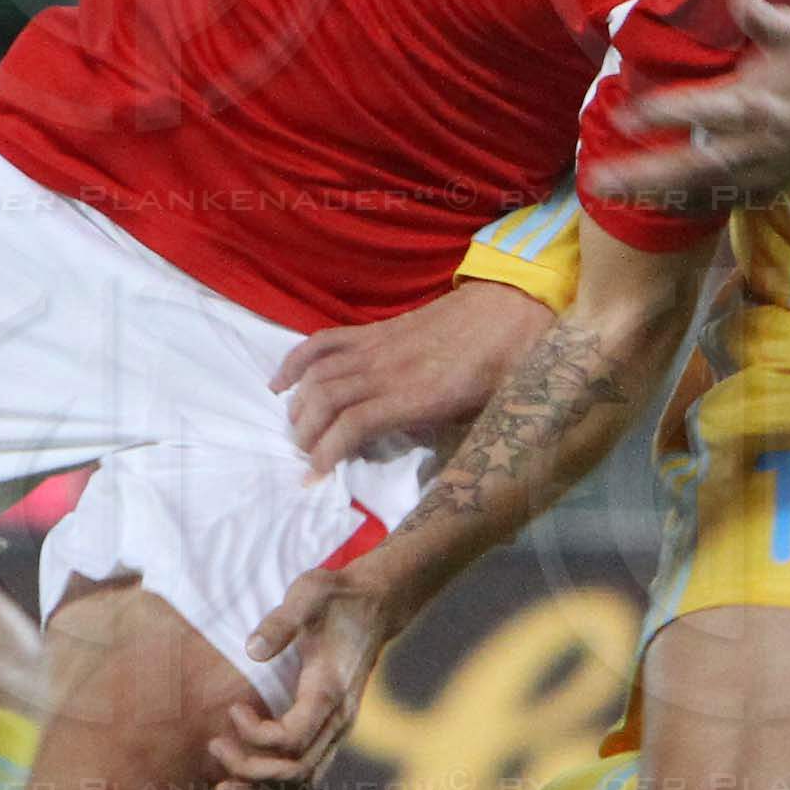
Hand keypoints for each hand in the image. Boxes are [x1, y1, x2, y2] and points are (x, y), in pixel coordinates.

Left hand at [212, 560, 405, 789]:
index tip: (233, 708)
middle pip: (296, 771)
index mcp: (330, 690)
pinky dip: (276, 788)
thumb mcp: (309, 594)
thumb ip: (281, 621)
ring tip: (220, 787)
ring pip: (304, 782)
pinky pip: (307, 775)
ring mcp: (339, 729)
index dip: (255, 735)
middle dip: (250, 769)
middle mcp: (339, 718)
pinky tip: (244, 784)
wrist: (374, 606)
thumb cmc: (336, 599)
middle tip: (214, 746)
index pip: (292, 738)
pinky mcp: (332, 731)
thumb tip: (252, 651)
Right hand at [275, 279, 557, 473]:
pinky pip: (325, 342)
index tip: (313, 475)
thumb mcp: (483, 416)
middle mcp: (389, 369)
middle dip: (306, 433)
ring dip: (299, 404)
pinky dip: (297, 361)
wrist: (509, 309)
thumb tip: (427, 480)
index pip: (354, 423)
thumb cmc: (503, 369)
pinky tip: (281, 383)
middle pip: (326, 399)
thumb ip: (449, 444)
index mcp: (417, 395)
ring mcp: (377, 346)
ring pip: (320, 373)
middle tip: (304, 457)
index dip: (326, 452)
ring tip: (295, 431)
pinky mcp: (375, 331)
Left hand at [584, 0, 789, 207]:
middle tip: (596, 181)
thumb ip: (765, 20)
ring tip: (612, 195)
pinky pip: (718, 202)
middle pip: (688, 166)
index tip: (623, 116)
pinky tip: (655, 204)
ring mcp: (756, 174)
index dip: (659, 114)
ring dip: (655, 194)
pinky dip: (686, 206)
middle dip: (642, 175)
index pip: (698, 110)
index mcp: (753, 104)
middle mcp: (749, 146)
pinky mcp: (764, 191)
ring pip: (698, 191)